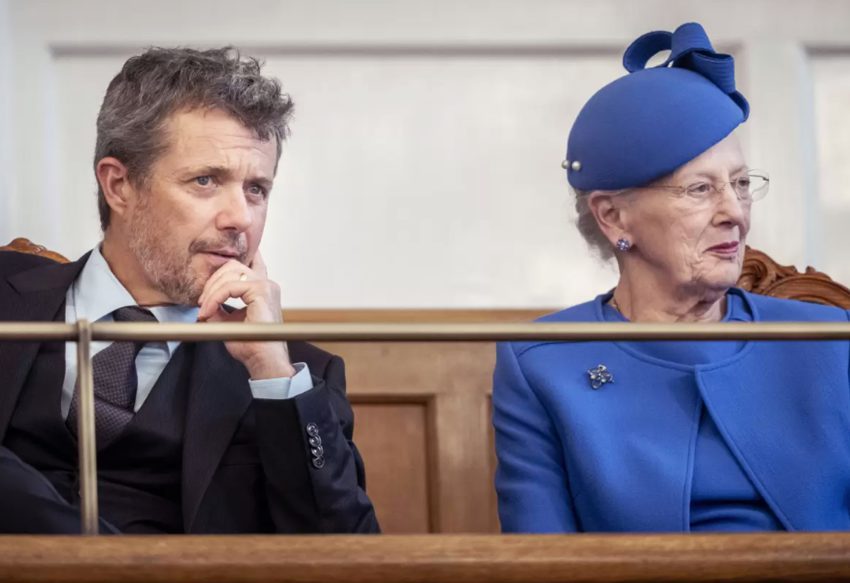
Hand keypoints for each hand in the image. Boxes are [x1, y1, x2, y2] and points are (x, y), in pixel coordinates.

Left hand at [197, 250, 295, 378]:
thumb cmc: (252, 346)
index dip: (230, 261)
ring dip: (211, 290)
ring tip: (203, 309)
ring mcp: (266, 286)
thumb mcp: (228, 322)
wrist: (263, 361)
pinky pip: (230, 287)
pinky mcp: (262, 292)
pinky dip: (214, 298)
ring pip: (230, 272)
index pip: (247, 264)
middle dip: (212, 281)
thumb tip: (203, 301)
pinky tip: (207, 311)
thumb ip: (218, 308)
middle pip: (233, 266)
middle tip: (201, 303)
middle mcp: (267, 284)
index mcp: (263, 290)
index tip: (209, 279)